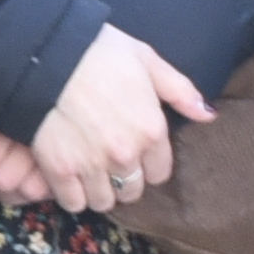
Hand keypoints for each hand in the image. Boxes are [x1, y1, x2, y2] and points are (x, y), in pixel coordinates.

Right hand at [25, 28, 209, 211]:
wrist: (45, 55)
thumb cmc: (98, 52)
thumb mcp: (147, 60)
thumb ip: (180, 91)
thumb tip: (208, 115)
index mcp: (151, 130)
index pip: (159, 172)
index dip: (146, 166)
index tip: (134, 157)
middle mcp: (126, 154)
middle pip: (131, 190)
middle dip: (122, 181)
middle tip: (108, 167)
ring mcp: (92, 164)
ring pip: (103, 201)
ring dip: (97, 191)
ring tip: (88, 175)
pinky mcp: (59, 169)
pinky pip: (72, 202)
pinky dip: (70, 196)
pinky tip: (67, 180)